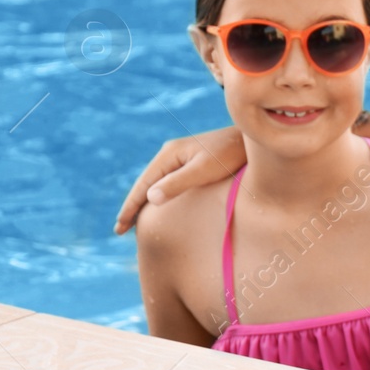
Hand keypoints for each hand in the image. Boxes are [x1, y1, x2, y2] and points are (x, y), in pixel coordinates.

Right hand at [113, 127, 247, 233]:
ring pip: (156, 183)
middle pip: (146, 184)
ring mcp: (181, 157)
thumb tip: (150, 198)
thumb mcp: (204, 170)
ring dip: (144, 202)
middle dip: (133, 207)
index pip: (143, 186)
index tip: (119, 228)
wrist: (250, 140)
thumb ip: (178, 183)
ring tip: (135, 222)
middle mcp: (170, 154)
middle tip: (120, 230)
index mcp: (168, 155)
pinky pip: (168, 182)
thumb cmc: (230, 155)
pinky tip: (159, 206)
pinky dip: (159, 196)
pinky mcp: (192, 162)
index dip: (130, 208)